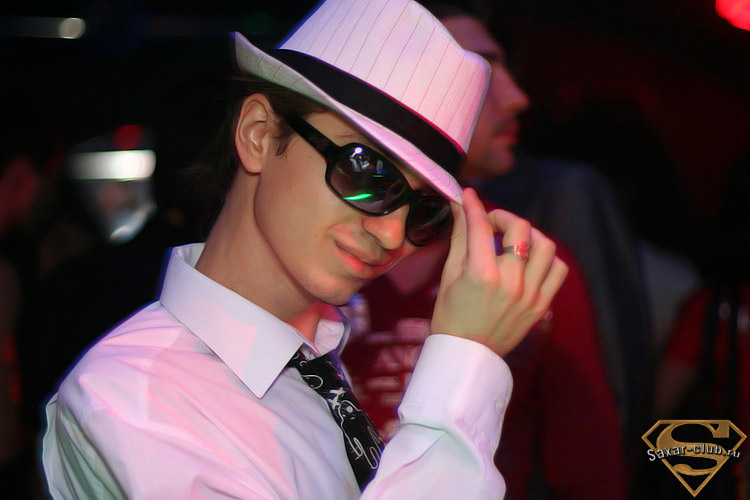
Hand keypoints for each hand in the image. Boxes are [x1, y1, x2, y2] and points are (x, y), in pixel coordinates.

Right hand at [431, 188, 567, 355]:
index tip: (468, 195)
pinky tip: (529, 262)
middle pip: (520, 228)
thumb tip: (459, 205)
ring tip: (514, 241)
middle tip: (491, 224)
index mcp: (481, 274)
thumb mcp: (449, 274)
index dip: (473, 204)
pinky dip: (546, 259)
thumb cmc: (450, 315)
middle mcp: (511, 282)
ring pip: (546, 246)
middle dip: (503, 217)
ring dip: (529, 235)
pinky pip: (557, 270)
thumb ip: (459, 237)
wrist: (466, 355)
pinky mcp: (541, 305)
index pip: (481, 225)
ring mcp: (530, 295)